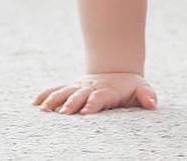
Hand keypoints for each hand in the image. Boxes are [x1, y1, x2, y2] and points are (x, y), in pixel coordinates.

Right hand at [32, 72, 157, 114]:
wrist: (116, 72)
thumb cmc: (130, 86)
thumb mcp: (142, 88)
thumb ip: (147, 95)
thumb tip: (152, 103)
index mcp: (107, 90)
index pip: (99, 97)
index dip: (93, 104)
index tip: (86, 112)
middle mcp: (90, 88)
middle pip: (79, 95)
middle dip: (71, 103)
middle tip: (63, 113)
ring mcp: (78, 87)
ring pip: (64, 92)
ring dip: (54, 100)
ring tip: (43, 110)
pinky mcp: (70, 88)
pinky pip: (56, 90)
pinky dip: (45, 95)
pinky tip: (34, 103)